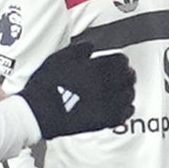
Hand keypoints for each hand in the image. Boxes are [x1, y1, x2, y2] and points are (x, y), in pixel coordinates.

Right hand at [20, 40, 135, 137]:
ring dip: (128, 90)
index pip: (120, 60)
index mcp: (96, 68)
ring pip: (129, 94)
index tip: (118, 61)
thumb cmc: (46, 87)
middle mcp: (105, 85)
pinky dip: (126, 108)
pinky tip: (123, 106)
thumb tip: (91, 46)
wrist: (39, 113)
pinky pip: (124, 113)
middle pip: (128, 77)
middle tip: (124, 73)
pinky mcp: (104, 120)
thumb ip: (79, 50)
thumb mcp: (59, 58)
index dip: (120, 60)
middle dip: (127, 74)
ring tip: (123, 88)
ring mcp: (106, 104)